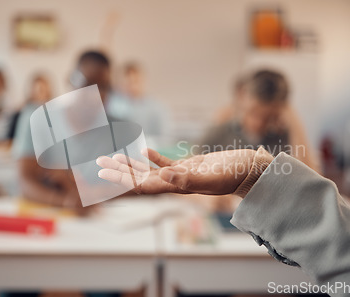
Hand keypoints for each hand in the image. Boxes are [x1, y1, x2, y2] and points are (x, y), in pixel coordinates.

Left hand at [96, 148, 255, 195]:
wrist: (251, 171)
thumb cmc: (236, 174)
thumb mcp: (213, 176)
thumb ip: (188, 179)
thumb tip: (162, 176)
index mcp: (177, 186)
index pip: (143, 184)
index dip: (122, 178)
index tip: (104, 172)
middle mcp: (176, 183)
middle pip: (141, 178)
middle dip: (119, 171)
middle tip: (98, 163)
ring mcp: (182, 175)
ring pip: (151, 170)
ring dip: (131, 164)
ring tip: (112, 157)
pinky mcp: (190, 166)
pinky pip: (167, 162)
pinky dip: (154, 156)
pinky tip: (144, 149)